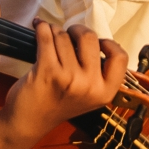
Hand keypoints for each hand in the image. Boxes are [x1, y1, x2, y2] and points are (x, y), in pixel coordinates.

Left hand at [0, 24, 127, 145]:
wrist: (28, 122)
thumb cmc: (58, 104)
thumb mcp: (88, 95)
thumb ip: (97, 72)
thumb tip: (95, 39)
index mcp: (104, 92)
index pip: (120, 57)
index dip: (109, 44)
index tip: (97, 44)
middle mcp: (89, 85)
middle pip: (90, 38)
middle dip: (77, 30)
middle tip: (68, 36)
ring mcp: (69, 78)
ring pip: (64, 36)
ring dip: (55, 31)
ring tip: (50, 37)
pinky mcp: (47, 71)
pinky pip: (46, 37)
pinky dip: (41, 27)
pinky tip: (39, 26)